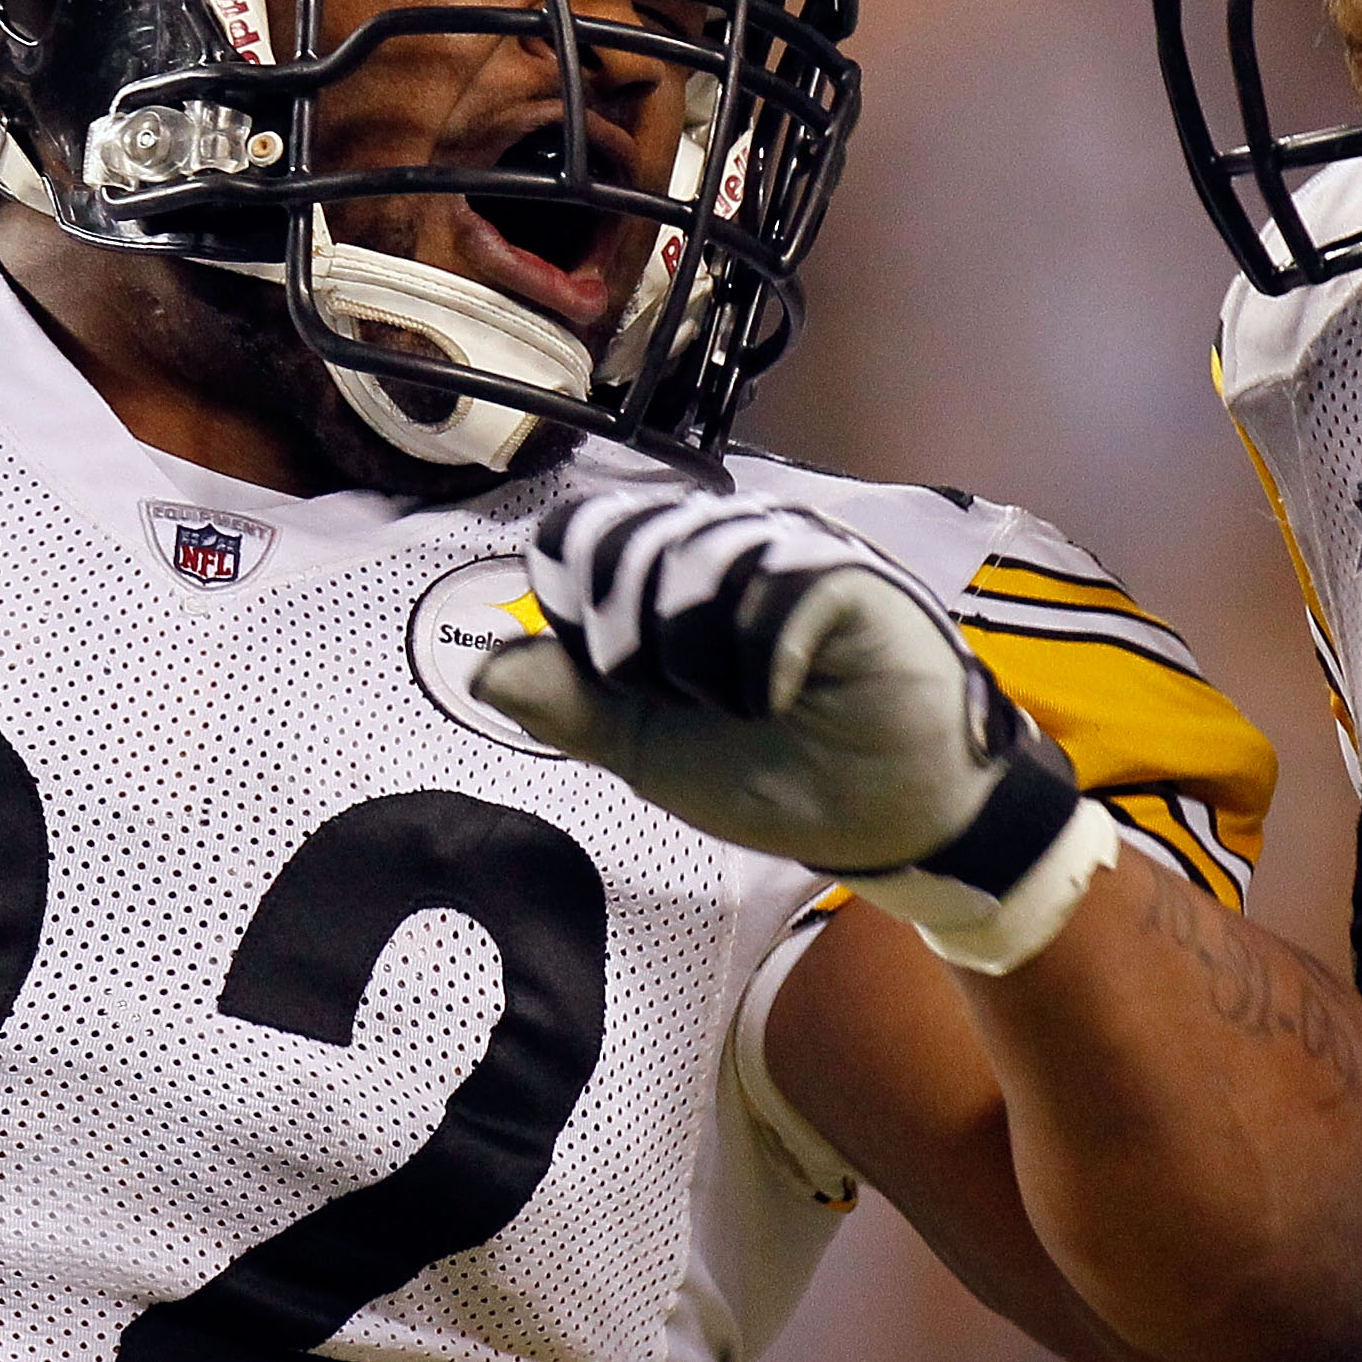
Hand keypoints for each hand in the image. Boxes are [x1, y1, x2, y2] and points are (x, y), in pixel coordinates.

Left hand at [472, 483, 1116, 969]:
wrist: (878, 818)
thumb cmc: (772, 776)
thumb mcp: (646, 751)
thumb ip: (569, 706)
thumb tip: (483, 669)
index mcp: (663, 577)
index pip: (576, 543)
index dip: (581, 618)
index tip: (630, 687)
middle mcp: (719, 544)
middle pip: (617, 547)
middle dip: (638, 650)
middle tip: (702, 703)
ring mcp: (781, 548)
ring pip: (683, 563)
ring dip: (700, 663)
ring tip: (749, 702)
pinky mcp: (840, 570)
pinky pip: (761, 589)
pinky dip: (758, 665)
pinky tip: (788, 691)